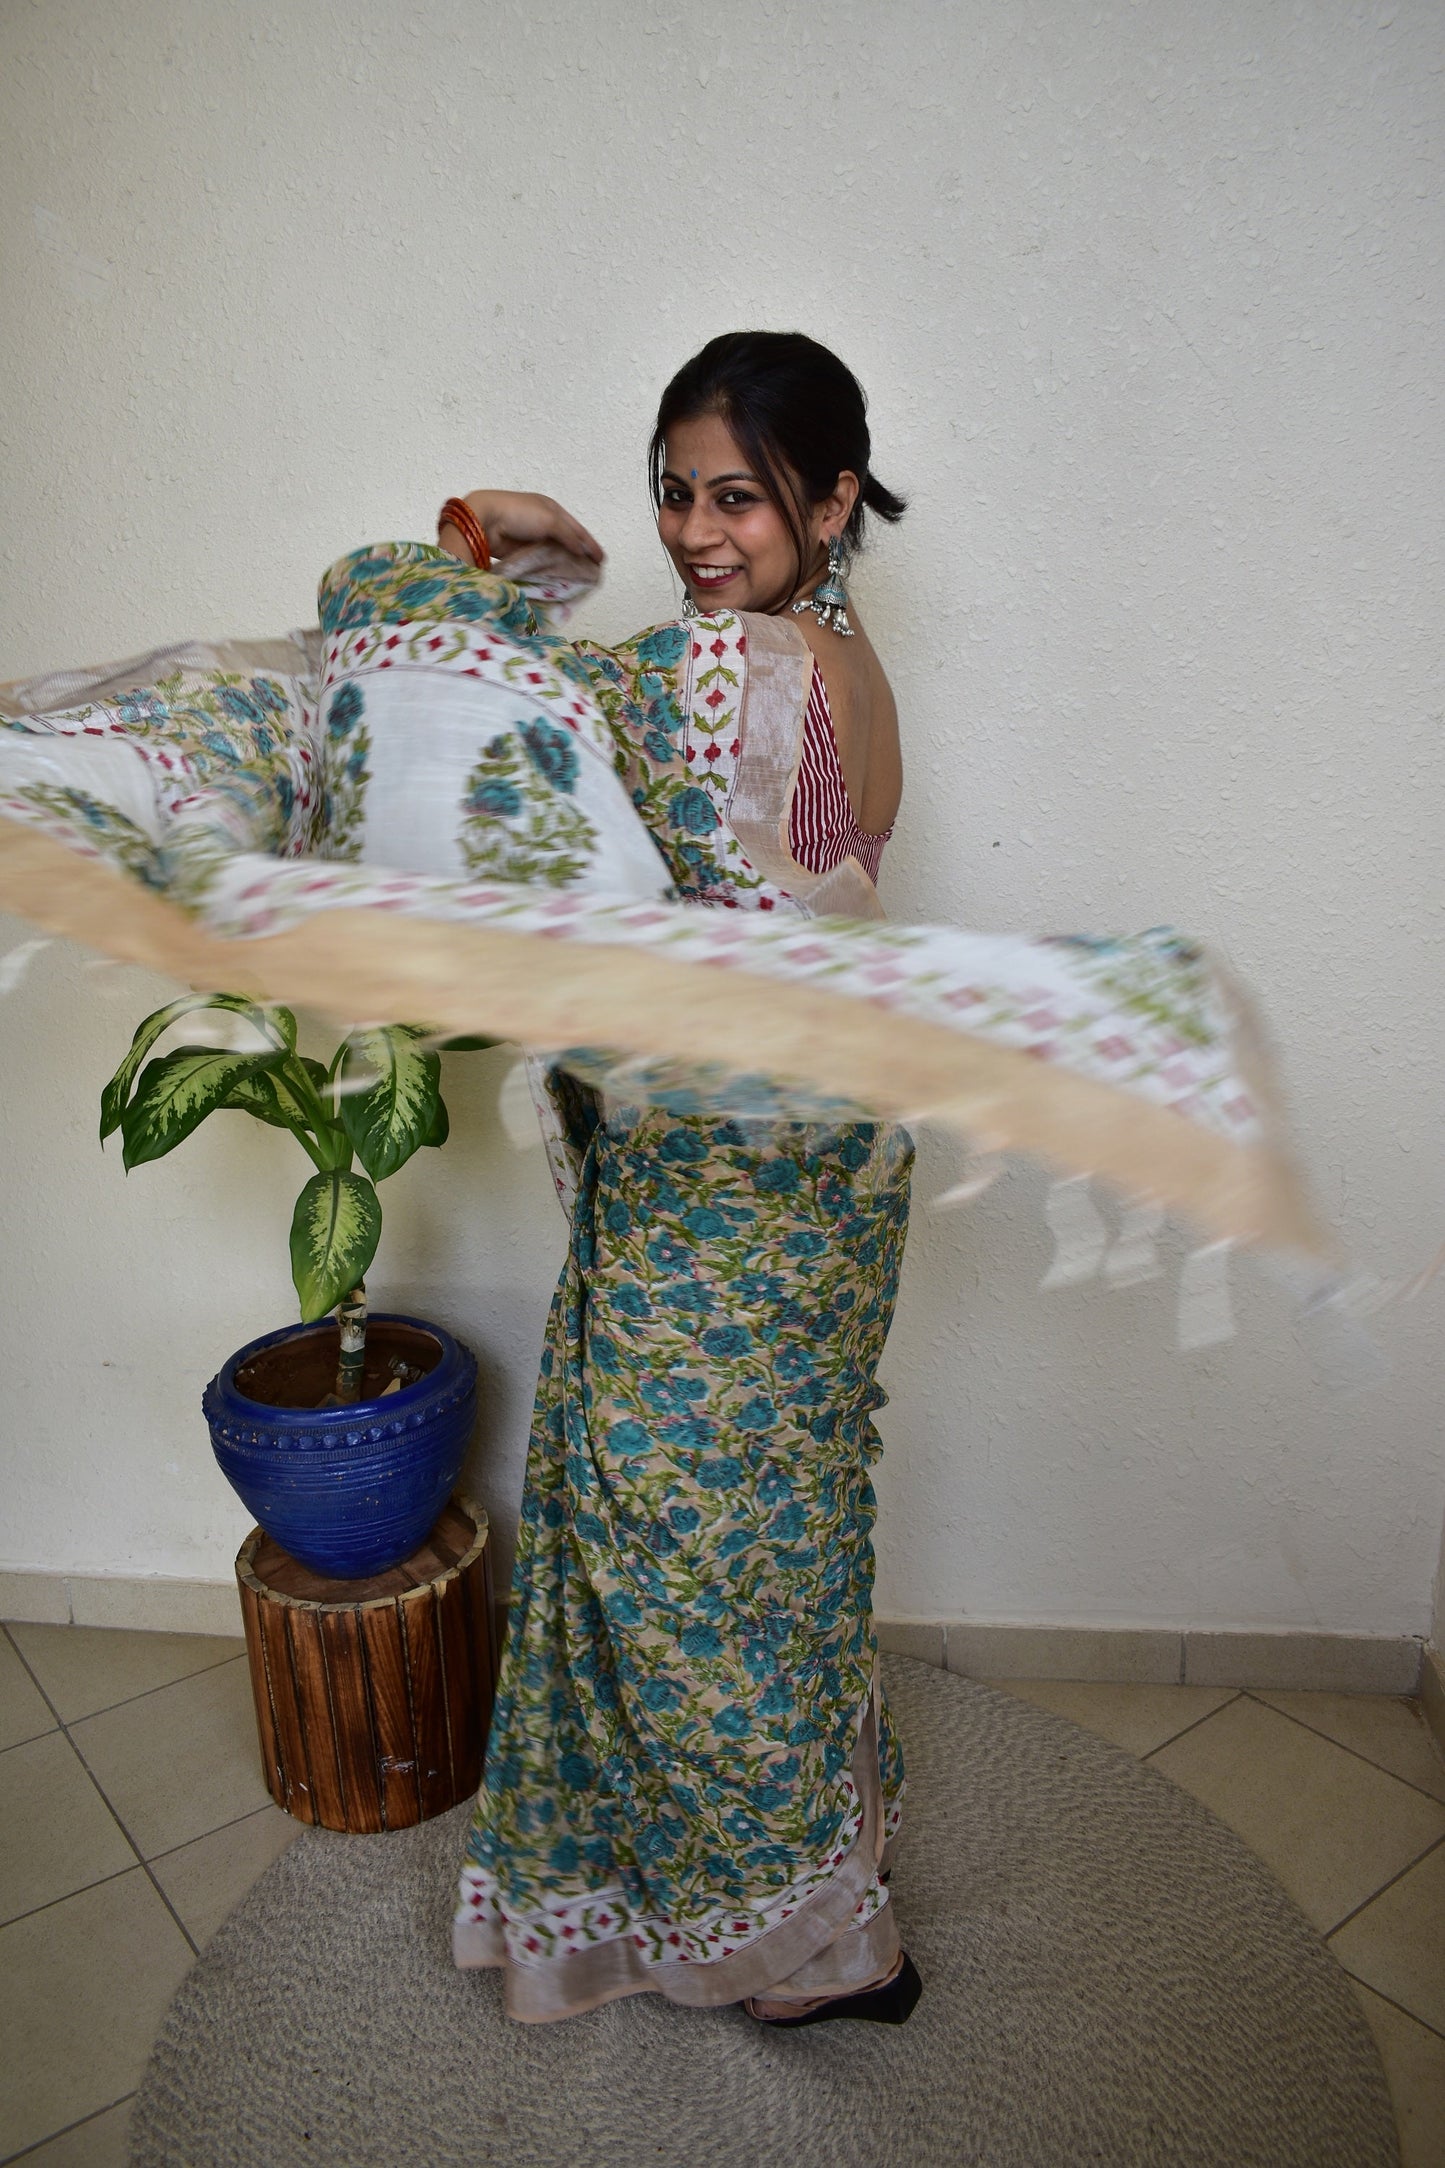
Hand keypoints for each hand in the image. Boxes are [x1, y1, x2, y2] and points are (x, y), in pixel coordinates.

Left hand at [440, 490, 603, 565]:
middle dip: (580, 553)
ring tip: (578, 576)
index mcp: (550, 508)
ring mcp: (530, 536)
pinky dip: (551, 566)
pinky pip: (540, 560)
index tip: (601, 558)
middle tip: (593, 569)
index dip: (589, 542)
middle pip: (566, 540)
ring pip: (553, 551)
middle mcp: (541, 520)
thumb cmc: (520, 514)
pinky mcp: (519, 550)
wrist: (486, 521)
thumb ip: (569, 536)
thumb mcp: (551, 520)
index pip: (576, 528)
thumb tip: (582, 551)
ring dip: (565, 561)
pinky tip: (558, 576)